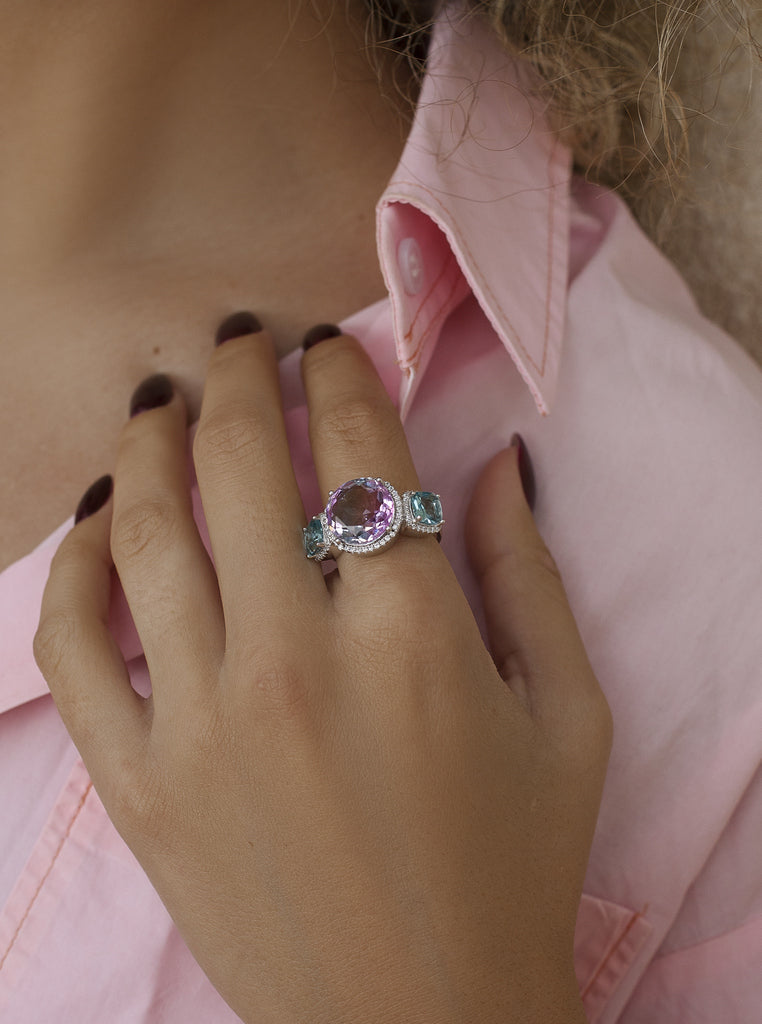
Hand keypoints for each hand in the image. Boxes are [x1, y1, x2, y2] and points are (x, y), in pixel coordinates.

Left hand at [35, 326, 611, 1023]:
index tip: (326, 347)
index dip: (341, 377)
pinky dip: (73, 565)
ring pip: (146, 532)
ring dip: (149, 442)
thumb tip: (496, 461)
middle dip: (238, 378)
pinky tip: (97, 518)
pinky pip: (74, 647)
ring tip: (160, 399)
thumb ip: (531, 574)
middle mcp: (297, 663)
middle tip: (238, 343)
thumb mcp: (568, 714)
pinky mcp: (141, 787)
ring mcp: (203, 726)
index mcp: (413, 636)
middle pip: (239, 465)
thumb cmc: (514, 865)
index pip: (358, 452)